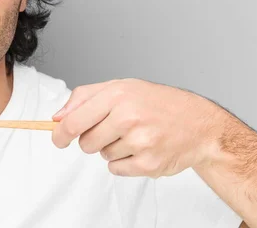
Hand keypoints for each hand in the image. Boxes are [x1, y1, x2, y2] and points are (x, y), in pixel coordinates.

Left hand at [51, 78, 222, 177]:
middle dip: (92, 140)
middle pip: (86, 143)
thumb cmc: (158, 103)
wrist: (199, 124)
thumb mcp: (121, 87)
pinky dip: (123, 163)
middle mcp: (128, 117)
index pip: (75, 120)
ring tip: (134, 135)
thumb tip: (57, 117)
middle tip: (112, 130)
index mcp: (117, 95)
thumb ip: (84, 98)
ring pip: (102, 155)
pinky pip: (116, 169)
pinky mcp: (149, 164)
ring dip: (112, 149)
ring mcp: (140, 142)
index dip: (61, 133)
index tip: (57, 138)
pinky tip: (140, 149)